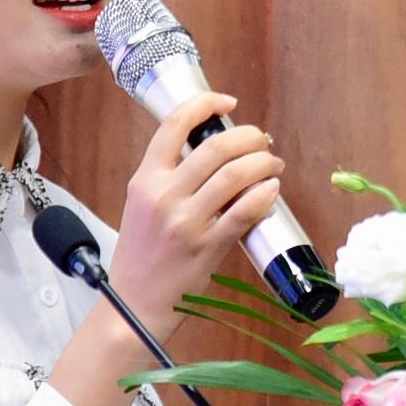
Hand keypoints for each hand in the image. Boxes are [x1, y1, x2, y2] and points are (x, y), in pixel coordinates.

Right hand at [110, 89, 285, 317]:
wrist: (133, 303)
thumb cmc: (141, 254)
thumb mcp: (141, 205)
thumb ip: (169, 177)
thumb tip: (214, 152)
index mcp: (145, 179)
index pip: (175, 125)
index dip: (206, 104)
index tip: (228, 103)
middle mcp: (164, 195)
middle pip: (216, 147)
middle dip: (249, 136)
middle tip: (262, 141)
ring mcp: (186, 221)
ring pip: (236, 175)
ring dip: (263, 163)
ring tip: (272, 166)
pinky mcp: (207, 247)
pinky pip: (244, 211)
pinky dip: (264, 195)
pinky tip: (272, 190)